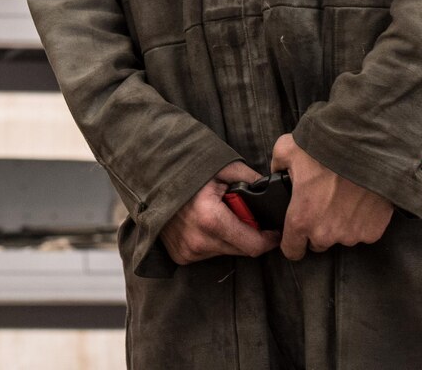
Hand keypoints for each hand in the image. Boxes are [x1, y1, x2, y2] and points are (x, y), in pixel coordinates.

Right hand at [159, 160, 278, 265]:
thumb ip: (250, 178)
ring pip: (226, 251)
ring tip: (218, 214)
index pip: (254, 245)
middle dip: (249, 234)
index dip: (270, 238)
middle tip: (241, 213)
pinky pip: (209, 253)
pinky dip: (213, 240)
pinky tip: (204, 223)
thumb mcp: (220, 167)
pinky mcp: (181, 255)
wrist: (147, 178)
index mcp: (211, 220)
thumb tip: (271, 189)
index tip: (274, 231)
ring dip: (230, 237)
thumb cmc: (183, 170)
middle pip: (242, 250)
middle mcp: (199, 241)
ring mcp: (188, 251)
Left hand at [272, 133, 392, 261]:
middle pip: (318, 243)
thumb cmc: (324, 149)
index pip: (292, 250)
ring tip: (343, 198)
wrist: (366, 148)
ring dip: (340, 224)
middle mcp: (325, 233)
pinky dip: (361, 220)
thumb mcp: (286, 151)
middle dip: (317, 228)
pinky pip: (363, 231)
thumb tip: (277, 172)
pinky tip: (360, 200)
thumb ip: (277, 167)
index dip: (292, 243)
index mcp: (301, 219)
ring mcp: (351, 234)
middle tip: (322, 204)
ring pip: (341, 237)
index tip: (295, 235)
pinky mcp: (373, 231)